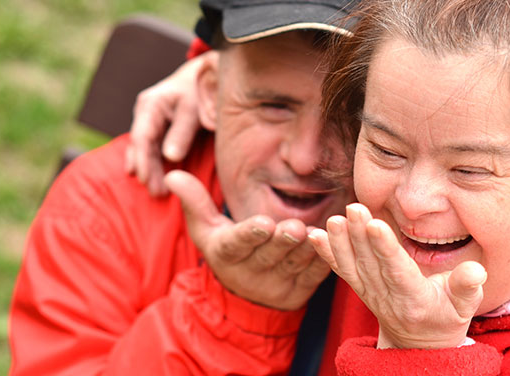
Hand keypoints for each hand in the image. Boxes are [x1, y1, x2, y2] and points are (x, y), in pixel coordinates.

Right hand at [125, 51, 217, 196]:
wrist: (206, 74)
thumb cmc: (201, 90)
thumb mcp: (194, 110)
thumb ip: (182, 132)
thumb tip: (171, 157)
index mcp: (152, 104)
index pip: (142, 137)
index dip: (143, 161)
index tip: (146, 180)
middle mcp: (145, 110)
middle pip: (141, 145)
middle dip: (146, 170)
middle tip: (156, 193)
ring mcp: (149, 116)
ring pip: (143, 146)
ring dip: (147, 168)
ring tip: (155, 190)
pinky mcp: (156, 123)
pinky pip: (148, 144)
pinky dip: (148, 160)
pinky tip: (145, 175)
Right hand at [165, 170, 330, 310]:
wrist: (247, 297)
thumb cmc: (228, 250)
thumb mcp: (206, 230)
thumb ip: (195, 202)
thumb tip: (174, 175)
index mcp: (228, 254)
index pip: (237, 244)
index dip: (250, 235)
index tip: (263, 223)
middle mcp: (252, 272)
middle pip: (270, 254)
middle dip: (283, 241)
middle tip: (295, 227)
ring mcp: (279, 284)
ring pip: (295, 264)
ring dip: (308, 249)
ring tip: (317, 231)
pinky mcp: (302, 290)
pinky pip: (317, 275)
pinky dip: (327, 259)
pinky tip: (336, 242)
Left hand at [309, 203, 486, 348]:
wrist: (418, 342)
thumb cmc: (446, 316)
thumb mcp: (464, 305)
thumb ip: (467, 287)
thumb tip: (475, 270)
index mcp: (414, 298)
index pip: (397, 270)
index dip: (385, 248)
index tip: (375, 225)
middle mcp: (387, 296)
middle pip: (371, 263)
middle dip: (359, 235)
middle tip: (352, 208)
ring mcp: (369, 293)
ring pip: (353, 265)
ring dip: (340, 242)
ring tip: (334, 220)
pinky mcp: (359, 288)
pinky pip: (341, 270)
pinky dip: (326, 254)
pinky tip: (314, 236)